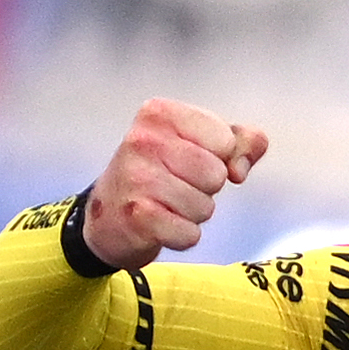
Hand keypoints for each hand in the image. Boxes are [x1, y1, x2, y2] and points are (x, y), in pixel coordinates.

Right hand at [84, 98, 266, 266]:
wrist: (107, 215)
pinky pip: (190, 234)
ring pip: (205, 208)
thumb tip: (240, 168)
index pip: (225, 140)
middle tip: (176, 186)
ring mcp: (138, 179)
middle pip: (216, 175)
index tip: (193, 160)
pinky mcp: (138, 217)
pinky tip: (160, 224)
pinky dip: (182, 236)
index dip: (220, 158)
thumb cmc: (162, 172)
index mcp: (160, 113)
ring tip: (166, 204)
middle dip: (206, 188)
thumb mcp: (200, 143)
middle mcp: (144, 140)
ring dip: (193, 213)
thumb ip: (241, 141)